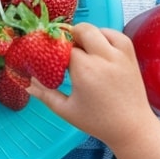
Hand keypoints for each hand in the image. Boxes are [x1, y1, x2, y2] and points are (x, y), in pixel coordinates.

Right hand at [28, 23, 159, 148]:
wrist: (133, 128)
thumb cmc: (98, 122)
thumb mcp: (65, 110)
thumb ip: (44, 94)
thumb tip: (26, 82)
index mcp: (85, 70)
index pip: (63, 47)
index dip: (53, 49)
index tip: (47, 55)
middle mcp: (103, 58)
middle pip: (82, 30)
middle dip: (70, 36)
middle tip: (64, 49)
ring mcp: (120, 56)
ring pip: (99, 30)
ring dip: (87, 35)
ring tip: (82, 49)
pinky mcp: (131, 57)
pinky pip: (116, 35)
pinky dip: (105, 36)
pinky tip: (98, 48)